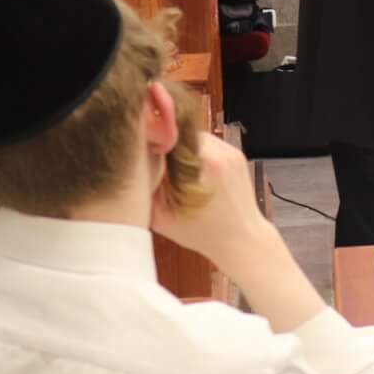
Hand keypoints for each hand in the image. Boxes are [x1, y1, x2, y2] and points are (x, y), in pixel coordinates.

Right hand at [152, 133, 264, 261]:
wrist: (242, 239)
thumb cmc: (203, 234)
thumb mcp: (161, 217)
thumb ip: (145, 188)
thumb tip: (131, 166)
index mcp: (199, 163)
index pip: (164, 137)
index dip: (150, 144)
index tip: (142, 156)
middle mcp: (216, 152)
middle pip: (179, 134)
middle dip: (166, 146)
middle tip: (157, 163)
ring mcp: (229, 151)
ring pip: (193, 137)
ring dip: (182, 149)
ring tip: (176, 170)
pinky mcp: (236, 154)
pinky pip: (209, 144)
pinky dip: (198, 154)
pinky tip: (194, 172)